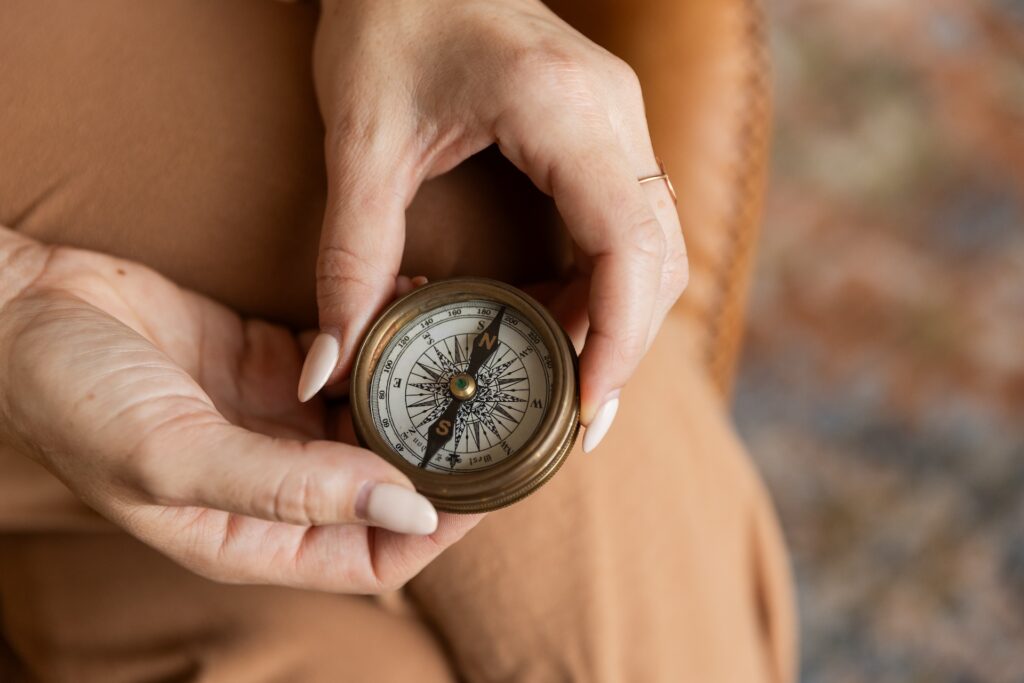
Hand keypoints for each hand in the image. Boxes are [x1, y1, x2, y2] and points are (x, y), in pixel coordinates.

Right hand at [0, 228, 480, 592]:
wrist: (22, 309)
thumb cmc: (75, 399)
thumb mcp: (176, 457)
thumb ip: (292, 489)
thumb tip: (407, 508)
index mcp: (255, 537)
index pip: (376, 556)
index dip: (441, 527)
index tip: (492, 480)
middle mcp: (279, 486)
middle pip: (389, 487)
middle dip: (446, 455)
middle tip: (503, 408)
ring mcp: (280, 423)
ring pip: (377, 419)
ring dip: (422, 390)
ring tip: (469, 351)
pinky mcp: (275, 364)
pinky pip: (350, 359)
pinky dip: (383, 339)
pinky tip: (413, 305)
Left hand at [302, 0, 687, 453]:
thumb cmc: (385, 19)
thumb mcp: (360, 142)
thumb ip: (347, 260)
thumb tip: (330, 368)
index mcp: (563, 109)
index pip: (628, 245)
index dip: (619, 339)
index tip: (586, 411)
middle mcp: (613, 113)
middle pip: (659, 257)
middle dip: (623, 346)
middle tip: (574, 420)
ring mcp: (619, 119)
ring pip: (656, 245)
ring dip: (618, 319)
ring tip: (561, 381)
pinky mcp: (605, 130)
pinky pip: (630, 223)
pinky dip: (604, 285)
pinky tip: (558, 321)